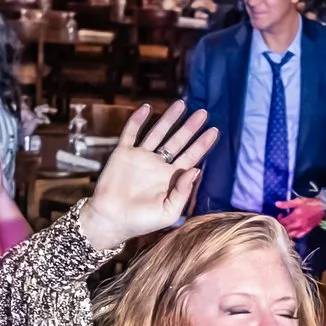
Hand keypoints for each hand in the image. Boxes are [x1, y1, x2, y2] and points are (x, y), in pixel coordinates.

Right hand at [80, 102, 216, 250]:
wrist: (111, 220)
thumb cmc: (141, 221)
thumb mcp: (169, 211)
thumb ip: (183, 192)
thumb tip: (196, 170)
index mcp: (170, 178)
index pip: (190, 156)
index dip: (202, 144)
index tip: (214, 130)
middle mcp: (157, 164)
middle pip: (177, 141)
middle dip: (190, 127)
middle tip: (203, 112)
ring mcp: (140, 157)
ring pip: (157, 132)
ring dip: (169, 118)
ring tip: (181, 104)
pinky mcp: (122, 153)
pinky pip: (131, 133)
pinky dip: (138, 120)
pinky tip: (147, 108)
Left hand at [273, 196, 325, 239]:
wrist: (323, 207)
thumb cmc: (310, 203)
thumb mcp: (298, 201)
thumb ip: (287, 204)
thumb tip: (276, 204)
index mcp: (295, 216)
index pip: (282, 222)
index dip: (279, 219)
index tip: (280, 215)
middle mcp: (298, 224)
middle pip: (286, 229)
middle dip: (281, 226)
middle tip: (282, 221)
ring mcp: (303, 228)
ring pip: (291, 235)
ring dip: (286, 232)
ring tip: (286, 227)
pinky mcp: (307, 230)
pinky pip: (299, 236)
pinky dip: (294, 235)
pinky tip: (293, 232)